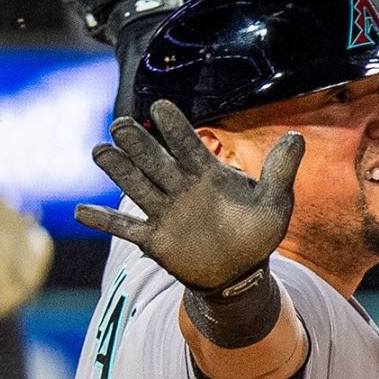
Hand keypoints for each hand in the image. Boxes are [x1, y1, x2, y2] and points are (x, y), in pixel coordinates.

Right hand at [75, 100, 303, 290]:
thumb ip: (280, 171)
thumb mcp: (275, 203)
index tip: (160, 107)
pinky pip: (126, 227)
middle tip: (120, 124)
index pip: (188, 145)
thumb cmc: (256, 232)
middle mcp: (181, 189)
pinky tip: (81, 212)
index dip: (175, 127)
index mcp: (208, 174)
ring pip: (137, 187)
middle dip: (139, 144)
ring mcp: (165, 213)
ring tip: (100, 151)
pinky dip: (105, 221)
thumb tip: (297, 136)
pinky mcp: (155, 240)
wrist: (240, 271)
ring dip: (119, 171)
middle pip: (156, 162)